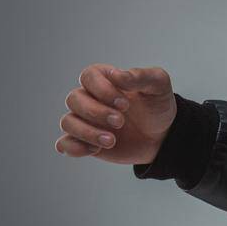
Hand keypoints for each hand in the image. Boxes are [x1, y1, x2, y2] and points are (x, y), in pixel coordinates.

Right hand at [56, 64, 175, 164]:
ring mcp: (85, 120)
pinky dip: (75, 147)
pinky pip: (64, 143)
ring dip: (87, 132)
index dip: (102, 90)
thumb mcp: (158, 86)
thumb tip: (117, 75)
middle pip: (74, 99)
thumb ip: (140, 76)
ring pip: (67, 122)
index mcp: (105, 79)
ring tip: (112, 141)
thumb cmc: (158, 106)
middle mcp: (90, 97)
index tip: (125, 104)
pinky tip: (96, 150)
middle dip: (96, 112)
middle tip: (120, 122)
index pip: (88, 76)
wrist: (162, 137)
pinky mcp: (84, 141)